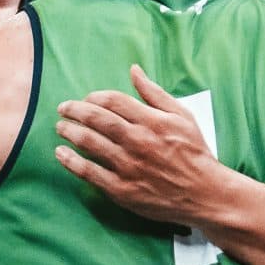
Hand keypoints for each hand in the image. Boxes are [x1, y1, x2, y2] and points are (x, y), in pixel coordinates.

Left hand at [54, 65, 236, 226]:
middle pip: (96, 118)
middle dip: (74, 110)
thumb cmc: (194, 152)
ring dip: (69, 132)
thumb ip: (155, 93)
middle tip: (63, 109)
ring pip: (89, 143)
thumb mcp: (182, 116)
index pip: (112, 100)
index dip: (93, 97)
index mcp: (151, 120)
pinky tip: (61, 154)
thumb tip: (134, 71)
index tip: (86, 99)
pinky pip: (90, 173)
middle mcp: (137, 140)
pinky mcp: (122, 189)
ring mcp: (128, 165)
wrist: (205, 193)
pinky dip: (71, 162)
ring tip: (60, 128)